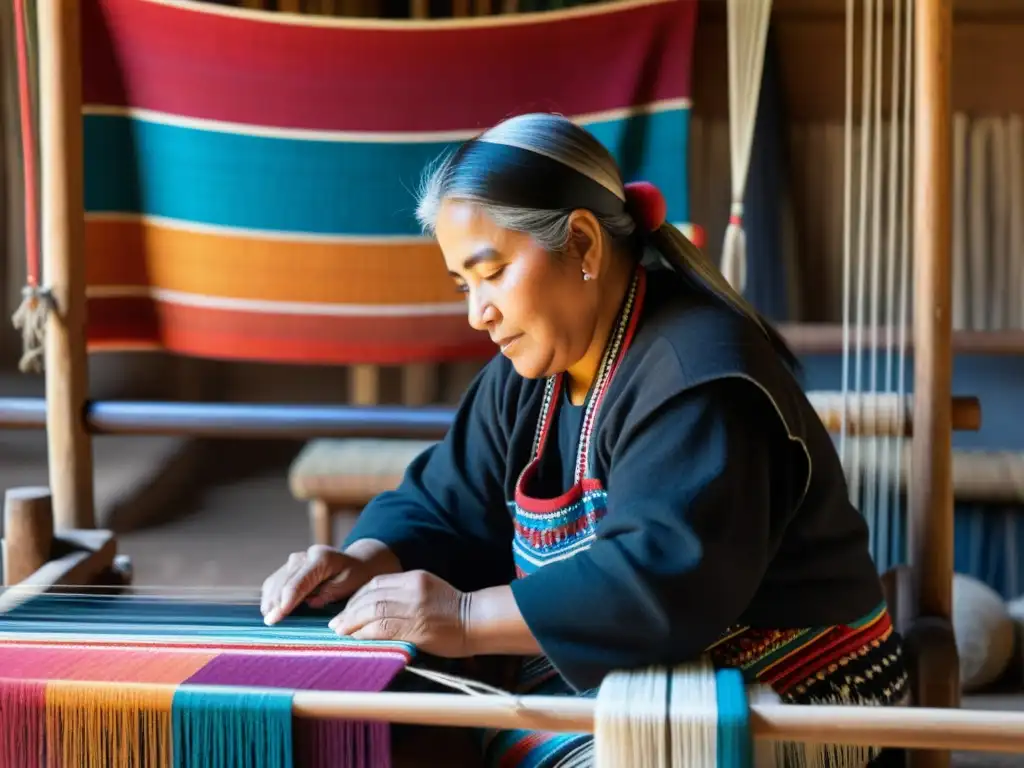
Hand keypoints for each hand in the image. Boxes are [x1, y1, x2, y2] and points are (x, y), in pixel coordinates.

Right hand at [261, 544, 372, 624]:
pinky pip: (273, 582)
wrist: (355, 563)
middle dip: (275, 604)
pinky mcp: (288, 567)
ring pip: (274, 583)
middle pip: (282, 584)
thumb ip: (329, 593)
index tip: (275, 618)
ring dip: (270, 602)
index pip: (298, 583)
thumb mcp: (349, 585)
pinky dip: (270, 597)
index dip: (285, 601)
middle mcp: (304, 556)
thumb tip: (308, 602)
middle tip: (270, 623)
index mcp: (321, 558)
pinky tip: (272, 610)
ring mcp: (294, 560)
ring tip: (270, 620)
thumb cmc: (355, 576)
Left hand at [328, 570, 469, 657]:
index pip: (376, 583)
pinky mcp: (416, 627)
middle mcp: (411, 589)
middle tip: (336, 624)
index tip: (346, 609)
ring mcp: (414, 607)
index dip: (356, 596)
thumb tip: (375, 609)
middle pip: (370, 596)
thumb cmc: (453, 611)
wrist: (477, 621)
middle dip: (349, 611)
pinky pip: (383, 628)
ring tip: (341, 632)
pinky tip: (357, 639)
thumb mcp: (428, 591)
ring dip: (352, 622)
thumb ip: (404, 595)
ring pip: (373, 610)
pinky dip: (366, 633)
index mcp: (414, 578)